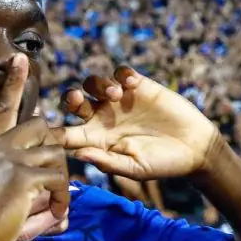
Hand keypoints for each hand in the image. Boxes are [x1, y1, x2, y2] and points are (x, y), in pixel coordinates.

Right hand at [0, 55, 69, 240]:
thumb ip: (19, 181)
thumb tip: (53, 187)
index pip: (2, 107)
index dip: (13, 82)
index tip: (20, 57)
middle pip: (42, 126)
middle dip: (57, 149)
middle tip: (57, 177)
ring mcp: (8, 158)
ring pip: (55, 155)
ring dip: (61, 183)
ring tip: (53, 208)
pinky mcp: (22, 176)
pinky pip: (59, 180)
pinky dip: (62, 199)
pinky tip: (53, 215)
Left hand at [57, 66, 219, 180]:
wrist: (194, 149)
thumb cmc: (163, 164)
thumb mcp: (135, 168)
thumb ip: (107, 161)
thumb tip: (78, 155)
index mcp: (97, 138)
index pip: (68, 133)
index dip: (54, 131)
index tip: (46, 129)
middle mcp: (103, 117)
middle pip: (74, 101)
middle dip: (71, 97)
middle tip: (78, 100)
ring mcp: (120, 100)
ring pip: (94, 83)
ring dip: (100, 85)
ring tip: (117, 93)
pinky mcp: (139, 86)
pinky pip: (121, 72)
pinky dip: (122, 74)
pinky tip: (132, 83)